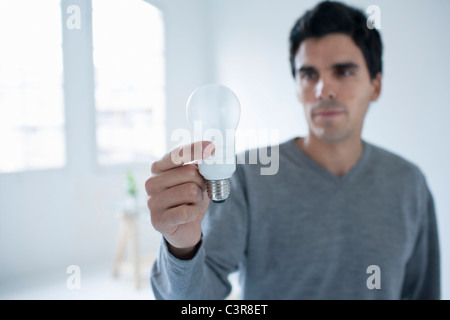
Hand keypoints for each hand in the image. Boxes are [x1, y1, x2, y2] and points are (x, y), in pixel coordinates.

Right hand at [145, 141, 214, 258]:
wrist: (185, 228)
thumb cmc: (190, 199)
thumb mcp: (196, 179)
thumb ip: (199, 165)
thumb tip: (210, 150)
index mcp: (158, 168)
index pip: (176, 154)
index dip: (194, 149)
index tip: (211, 147)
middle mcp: (151, 182)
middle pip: (189, 172)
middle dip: (202, 182)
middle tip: (200, 190)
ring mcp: (152, 201)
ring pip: (191, 191)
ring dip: (199, 199)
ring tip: (192, 204)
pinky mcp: (158, 220)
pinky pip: (187, 212)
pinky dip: (194, 213)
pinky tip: (189, 215)